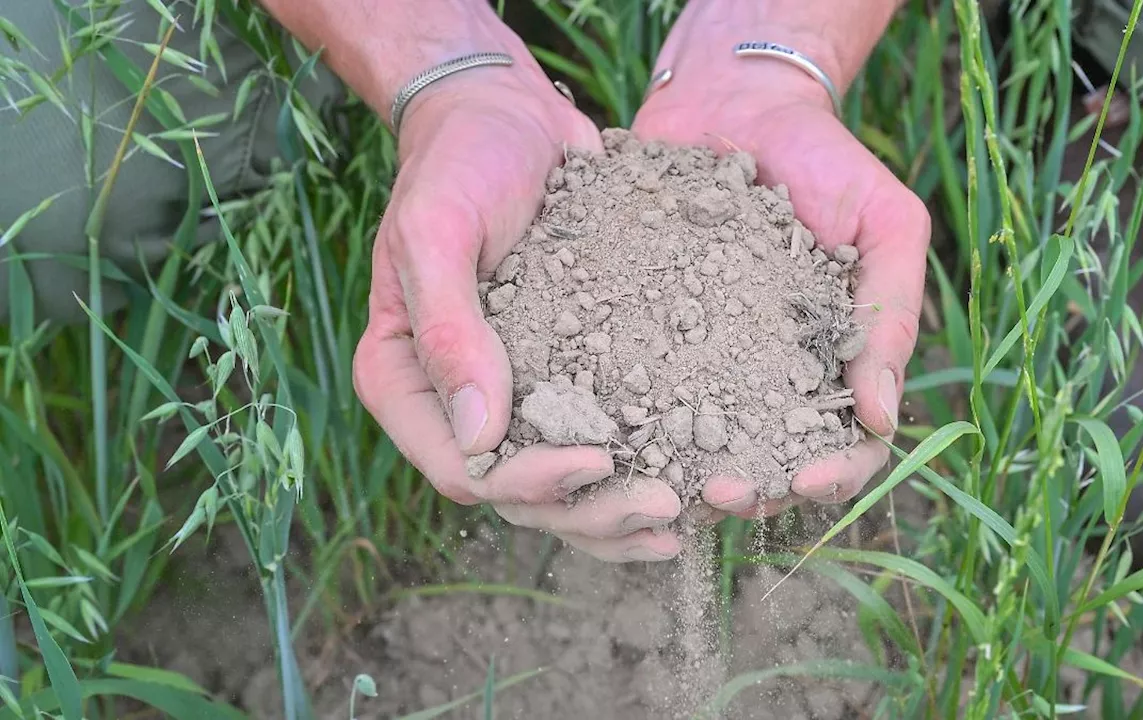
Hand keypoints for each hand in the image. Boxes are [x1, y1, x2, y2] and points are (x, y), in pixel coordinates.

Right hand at [353, 61, 680, 561]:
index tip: (600, 459)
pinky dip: (642, 469)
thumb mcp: (437, 230)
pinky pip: (600, 442)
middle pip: (521, 499)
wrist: (510, 117)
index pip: (464, 470)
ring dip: (621, 516)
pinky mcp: (568, 379)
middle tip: (666, 507)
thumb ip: (447, 327)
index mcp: (407, 383)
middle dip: (591, 514)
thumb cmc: (460, 161)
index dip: (530, 483)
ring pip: (564, 491)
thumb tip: (478, 435)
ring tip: (688, 516)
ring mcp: (515, 398)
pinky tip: (695, 482)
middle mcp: (457, 405)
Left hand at [632, 29, 929, 518]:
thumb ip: (891, 313)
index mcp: (832, 361)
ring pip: (697, 442)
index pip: (845, 444)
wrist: (736, 102)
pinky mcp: (644, 330)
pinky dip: (625, 420)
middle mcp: (766, 374)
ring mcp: (703, 358)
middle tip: (718, 493)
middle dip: (750, 489)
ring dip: (684, 472)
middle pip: (767, 462)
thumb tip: (883, 419)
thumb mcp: (887, 223)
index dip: (831, 474)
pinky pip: (633, 385)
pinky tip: (609, 436)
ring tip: (664, 480)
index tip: (804, 477)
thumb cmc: (826, 161)